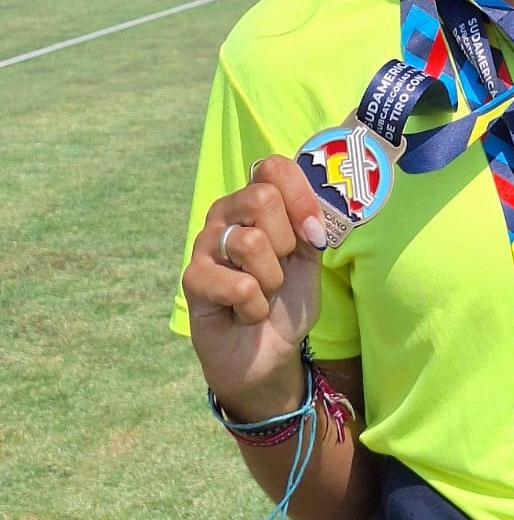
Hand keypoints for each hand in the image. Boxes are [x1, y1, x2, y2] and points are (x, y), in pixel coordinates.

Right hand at [181, 156, 327, 419]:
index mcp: (255, 199)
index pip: (273, 167)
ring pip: (250, 242)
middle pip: (261, 197)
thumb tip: (311, 218)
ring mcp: (204, 244)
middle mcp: (226, 213)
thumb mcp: (311, 257)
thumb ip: (312, 225)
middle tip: (281, 267)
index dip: (301, 197)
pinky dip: (255, 307)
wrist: (269, 352)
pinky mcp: (192, 279)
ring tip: (264, 293)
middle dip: (286, 242)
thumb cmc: (288, 298)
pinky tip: (245, 313)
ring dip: (272, 279)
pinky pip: (238, 285)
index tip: (314, 234)